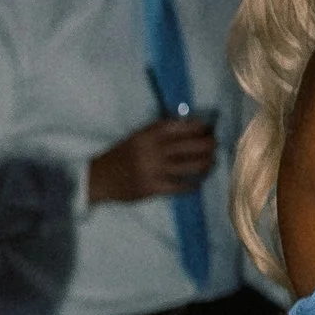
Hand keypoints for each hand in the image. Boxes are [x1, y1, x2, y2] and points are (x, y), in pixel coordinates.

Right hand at [89, 116, 216, 204]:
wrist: (99, 178)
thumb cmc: (121, 155)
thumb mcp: (138, 137)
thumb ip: (160, 132)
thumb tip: (190, 127)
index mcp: (149, 134)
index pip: (182, 127)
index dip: (200, 127)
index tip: (209, 128)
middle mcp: (154, 150)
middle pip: (192, 146)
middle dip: (209, 145)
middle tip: (215, 146)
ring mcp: (154, 170)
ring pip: (190, 166)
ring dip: (206, 164)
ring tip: (211, 163)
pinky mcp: (153, 188)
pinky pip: (180, 186)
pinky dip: (192, 184)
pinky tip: (198, 183)